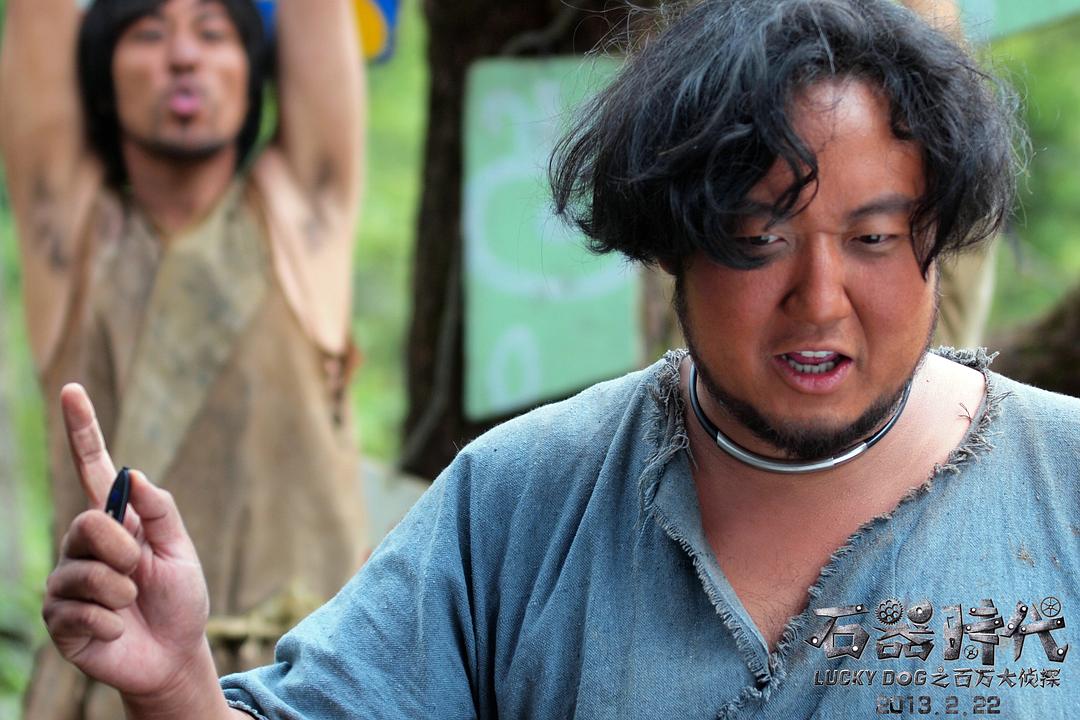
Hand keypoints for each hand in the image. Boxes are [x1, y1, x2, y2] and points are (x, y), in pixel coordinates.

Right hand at [42, 384, 212, 702]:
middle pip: (86, 523)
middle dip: (122, 551)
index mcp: (117, 522)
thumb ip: (159, 512)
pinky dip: (109, 621)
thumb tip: (132, 474)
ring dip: (120, 591)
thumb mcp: (180, 551)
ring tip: (132, 604)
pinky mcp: (58, 617)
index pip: (93, 469)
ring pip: (82, 570)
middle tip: (141, 573)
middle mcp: (84, 545)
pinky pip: (77, 609)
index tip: (72, 390)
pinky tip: (116, 629)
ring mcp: (67, 580)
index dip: (83, 430)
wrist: (173, 655)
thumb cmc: (180, 600)